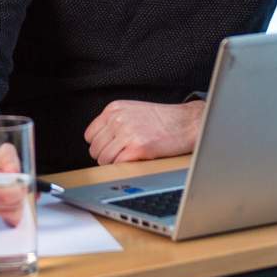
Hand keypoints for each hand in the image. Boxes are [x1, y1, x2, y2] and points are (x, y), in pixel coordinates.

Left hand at [83, 99, 205, 163]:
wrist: (187, 122)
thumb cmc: (164, 119)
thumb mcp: (133, 111)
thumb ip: (115, 121)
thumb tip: (99, 141)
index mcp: (114, 109)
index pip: (90, 135)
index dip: (99, 145)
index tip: (110, 148)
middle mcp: (118, 119)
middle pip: (95, 149)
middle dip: (106, 156)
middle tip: (121, 156)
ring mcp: (127, 133)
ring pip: (104, 159)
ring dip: (114, 163)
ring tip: (129, 158)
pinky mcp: (137, 148)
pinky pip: (118, 164)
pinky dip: (124, 167)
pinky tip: (136, 160)